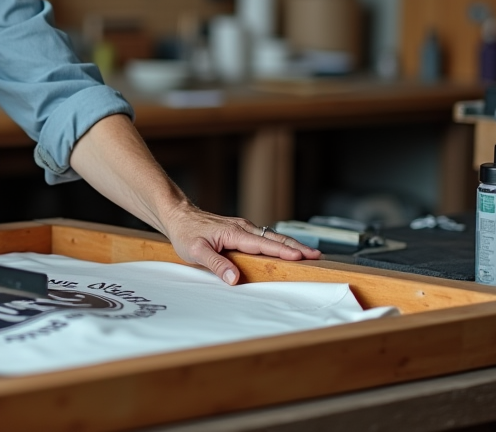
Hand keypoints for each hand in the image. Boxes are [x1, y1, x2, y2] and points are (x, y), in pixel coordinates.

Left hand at [163, 204, 320, 285]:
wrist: (178, 216)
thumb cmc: (185, 233)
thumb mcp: (196, 251)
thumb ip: (217, 265)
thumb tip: (235, 279)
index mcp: (235, 233)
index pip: (264, 244)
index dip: (283, 251)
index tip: (302, 257)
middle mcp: (243, 228)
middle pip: (275, 239)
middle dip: (297, 247)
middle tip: (317, 255)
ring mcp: (243, 228)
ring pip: (272, 237)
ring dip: (291, 245)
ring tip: (309, 254)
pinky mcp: (241, 231)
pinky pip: (264, 237)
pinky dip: (279, 243)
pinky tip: (286, 250)